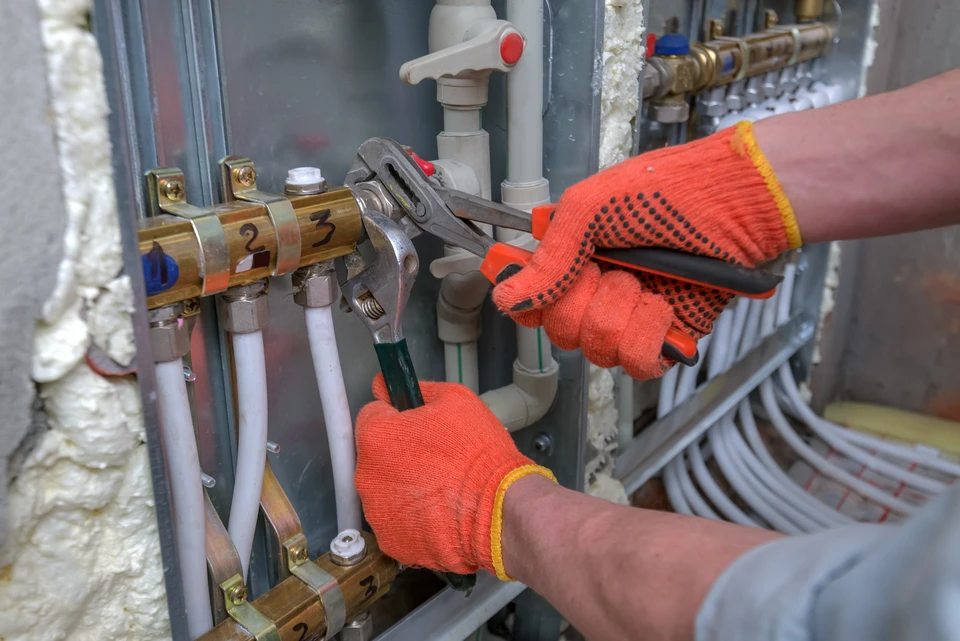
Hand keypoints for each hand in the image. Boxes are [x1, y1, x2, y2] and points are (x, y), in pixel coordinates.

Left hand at [354, 375, 553, 578]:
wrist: (500, 508)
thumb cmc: (479, 455)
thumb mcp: (456, 400)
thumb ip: (417, 389)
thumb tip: (389, 386)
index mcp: (376, 437)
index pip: (370, 415)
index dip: (395, 416)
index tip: (413, 425)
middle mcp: (367, 476)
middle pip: (374, 455)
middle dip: (397, 453)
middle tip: (433, 456)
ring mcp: (377, 512)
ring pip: (383, 489)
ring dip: (402, 486)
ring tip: (438, 484)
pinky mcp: (392, 540)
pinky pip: (396, 520)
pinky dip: (411, 516)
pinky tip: (437, 509)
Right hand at [493, 122, 800, 378]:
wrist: (736, 203)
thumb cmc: (667, 191)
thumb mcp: (591, 208)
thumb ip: (550, 256)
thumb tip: (507, 297)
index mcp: (574, 259)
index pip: (530, 302)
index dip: (529, 304)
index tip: (542, 290)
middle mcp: (598, 292)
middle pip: (560, 330)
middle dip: (583, 300)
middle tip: (609, 269)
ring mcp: (631, 318)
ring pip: (595, 350)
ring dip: (619, 313)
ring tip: (644, 283)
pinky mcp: (665, 340)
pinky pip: (635, 363)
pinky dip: (647, 336)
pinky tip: (662, 307)